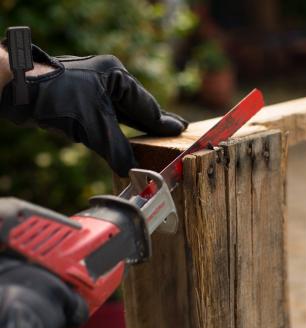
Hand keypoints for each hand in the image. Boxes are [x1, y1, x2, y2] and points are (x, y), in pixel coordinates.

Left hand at [0, 43, 187, 176]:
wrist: (20, 90)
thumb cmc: (58, 98)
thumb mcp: (94, 127)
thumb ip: (117, 149)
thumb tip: (132, 169)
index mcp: (116, 75)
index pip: (146, 105)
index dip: (163, 121)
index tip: (180, 130)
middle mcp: (106, 77)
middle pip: (136, 106)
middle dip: (153, 121)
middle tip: (174, 129)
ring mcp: (91, 86)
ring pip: (120, 111)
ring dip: (135, 126)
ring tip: (155, 134)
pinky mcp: (78, 97)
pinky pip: (105, 115)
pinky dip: (116, 127)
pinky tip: (124, 135)